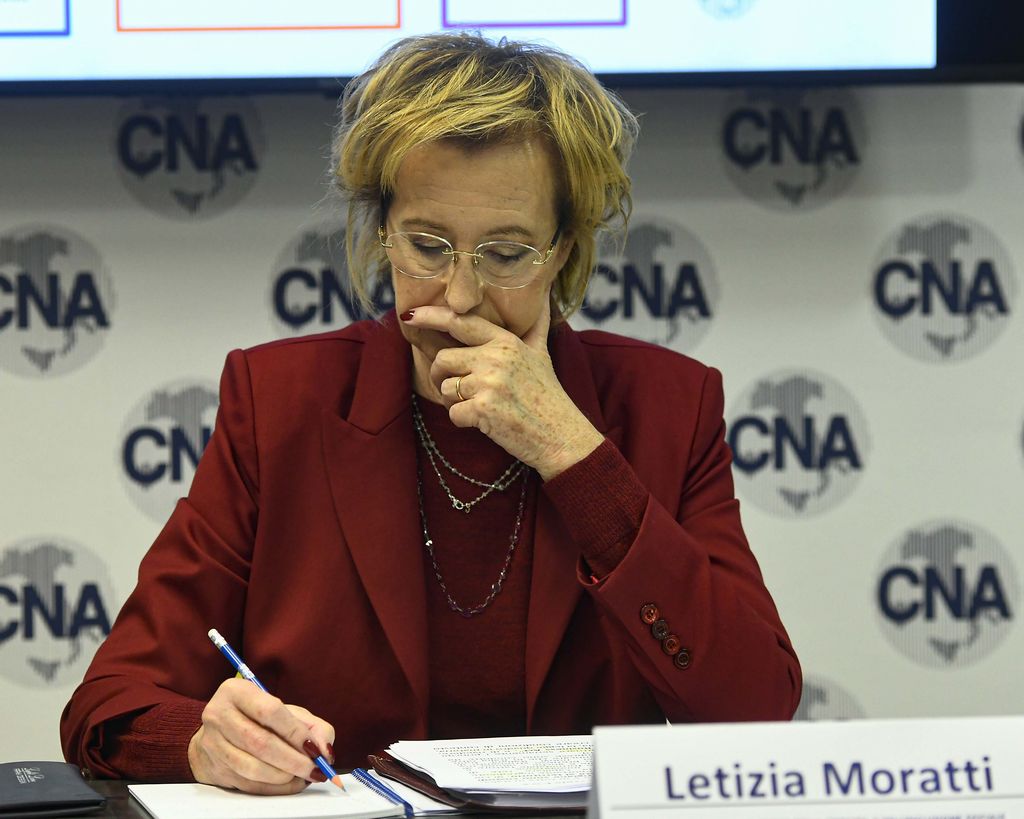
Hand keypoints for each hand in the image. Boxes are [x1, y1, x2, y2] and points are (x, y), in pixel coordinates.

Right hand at [187, 678, 335, 794]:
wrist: (220, 732)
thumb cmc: (259, 718)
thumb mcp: (287, 711)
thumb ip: (312, 726)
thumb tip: (324, 750)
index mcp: (236, 691)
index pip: (269, 711)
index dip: (295, 732)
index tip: (314, 748)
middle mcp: (218, 715)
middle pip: (260, 742)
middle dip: (293, 760)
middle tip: (315, 769)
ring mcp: (212, 743)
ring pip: (251, 767)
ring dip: (284, 776)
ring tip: (303, 776)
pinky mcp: (213, 768)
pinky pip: (247, 784)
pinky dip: (273, 788)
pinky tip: (289, 784)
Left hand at [404, 300, 603, 479]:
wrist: (562, 435)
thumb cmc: (548, 396)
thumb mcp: (542, 354)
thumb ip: (535, 327)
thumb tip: (543, 299)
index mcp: (506, 342)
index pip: (459, 322)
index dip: (431, 316)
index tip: (410, 316)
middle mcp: (496, 358)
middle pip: (443, 359)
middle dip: (441, 377)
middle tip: (455, 389)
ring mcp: (489, 383)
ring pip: (446, 388)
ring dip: (455, 402)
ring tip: (480, 406)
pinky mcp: (483, 409)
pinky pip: (453, 413)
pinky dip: (463, 421)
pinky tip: (485, 422)